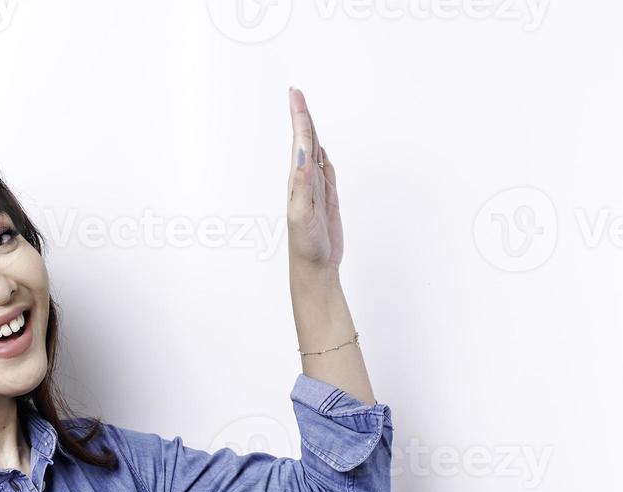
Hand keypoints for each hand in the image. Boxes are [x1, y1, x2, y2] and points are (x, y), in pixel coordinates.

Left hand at [287, 87, 342, 270]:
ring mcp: (316, 189)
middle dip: (302, 116)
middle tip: (297, 93)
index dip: (299, 117)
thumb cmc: (306, 245)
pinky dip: (324, 156)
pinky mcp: (327, 198)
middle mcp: (305, 180)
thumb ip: (303, 184)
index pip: (299, 142)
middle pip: (306, 141)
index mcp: (297, 180)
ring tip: (305, 113)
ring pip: (316, 153)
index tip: (295, 94)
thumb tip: (304, 154)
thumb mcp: (303, 214)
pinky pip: (327, 171)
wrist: (315, 267)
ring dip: (312, 132)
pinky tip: (321, 149)